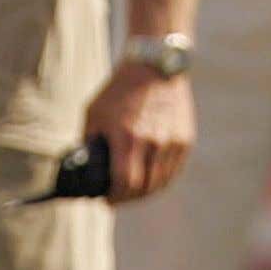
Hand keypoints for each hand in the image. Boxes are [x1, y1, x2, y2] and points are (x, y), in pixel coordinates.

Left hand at [83, 63, 194, 203]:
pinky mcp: (185, 139)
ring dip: (146, 192)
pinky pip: (173, 171)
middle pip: (144, 188)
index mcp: (127, 136)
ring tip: (133, 191)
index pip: (125, 183)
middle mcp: (153, 141)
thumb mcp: (94, 113)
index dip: (115, 198)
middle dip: (128, 198)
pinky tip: (150, 180)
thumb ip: (89, 142)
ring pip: (161, 182)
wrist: (154, 67)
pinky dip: (161, 180)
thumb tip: (85, 168)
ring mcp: (172, 141)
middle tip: (118, 198)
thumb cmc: (119, 91)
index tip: (107, 202)